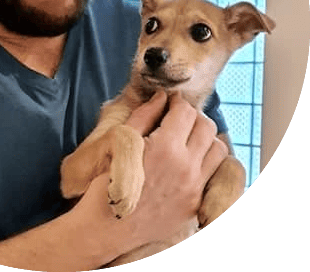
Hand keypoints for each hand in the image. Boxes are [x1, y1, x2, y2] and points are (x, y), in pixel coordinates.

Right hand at [72, 92, 227, 260]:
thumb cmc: (107, 181)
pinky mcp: (194, 204)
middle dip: (193, 116)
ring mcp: (194, 188)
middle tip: (178, 117)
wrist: (106, 227)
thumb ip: (144, 115)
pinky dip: (205, 162)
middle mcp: (186, 167)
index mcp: (165, 148)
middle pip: (206, 126)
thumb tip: (161, 97)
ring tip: (187, 138)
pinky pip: (213, 174)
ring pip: (218, 150)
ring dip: (205, 138)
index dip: (177, 101)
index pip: (185, 111)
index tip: (170, 102)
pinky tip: (187, 161)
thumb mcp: (122, 141)